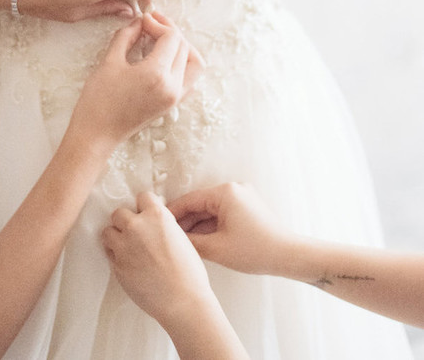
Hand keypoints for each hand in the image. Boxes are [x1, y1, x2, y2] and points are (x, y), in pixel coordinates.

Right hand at [71, 12, 203, 145]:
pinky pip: (189, 78)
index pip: (171, 37)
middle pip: (183, 47)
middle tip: (150, 24)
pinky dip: (183, 63)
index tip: (142, 20)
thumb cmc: (99, 99)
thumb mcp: (110, 60)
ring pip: (194, 63)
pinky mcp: (172, 103)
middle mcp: (172, 86)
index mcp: (157, 74)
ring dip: (182, 46)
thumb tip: (139, 22)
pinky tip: (164, 57)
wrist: (97, 133)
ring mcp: (175, 97)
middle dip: (168, 31)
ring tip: (161, 39)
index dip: (157, 23)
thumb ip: (127, 36)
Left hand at [102, 192, 214, 329]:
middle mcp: (137, 227)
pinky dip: (115, 254)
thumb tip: (151, 221)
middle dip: (125, 221)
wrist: (182, 301)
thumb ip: (162, 224)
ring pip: (108, 231)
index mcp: (157, 216)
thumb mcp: (180, 236)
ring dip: (116, 236)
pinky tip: (127, 260)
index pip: (142, 196)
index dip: (144, 206)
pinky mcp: (117, 265)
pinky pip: (109, 252)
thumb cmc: (188, 272)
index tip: (144, 213)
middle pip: (119, 213)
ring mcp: (124, 246)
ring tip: (126, 246)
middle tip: (134, 232)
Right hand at [168, 182, 292, 275]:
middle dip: (184, 221)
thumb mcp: (216, 248)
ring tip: (179, 241)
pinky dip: (210, 225)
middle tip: (165, 236)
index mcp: (225, 192)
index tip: (156, 224)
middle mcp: (233, 189)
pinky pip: (221, 213)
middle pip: (200, 204)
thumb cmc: (255, 251)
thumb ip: (191, 242)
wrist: (288, 256)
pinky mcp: (247, 207)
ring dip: (196, 224)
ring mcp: (241, 197)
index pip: (190, 200)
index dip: (172, 214)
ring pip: (210, 210)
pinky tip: (198, 240)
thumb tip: (171, 237)